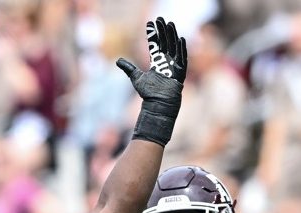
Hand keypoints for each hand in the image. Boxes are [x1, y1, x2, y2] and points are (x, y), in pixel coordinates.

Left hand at [115, 17, 185, 146]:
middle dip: (163, 30)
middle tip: (161, 18)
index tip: (150, 24)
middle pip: (166, 42)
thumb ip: (128, 68)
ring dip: (172, 35)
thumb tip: (118, 60)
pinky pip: (182, 59)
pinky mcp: (180, 73)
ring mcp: (174, 67)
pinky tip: (180, 39)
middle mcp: (167, 62)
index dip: (153, 34)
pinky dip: (182, 50)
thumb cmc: (148, 93)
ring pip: (174, 47)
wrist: (157, 104)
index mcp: (158, 62)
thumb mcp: (136, 77)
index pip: (156, 44)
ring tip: (170, 24)